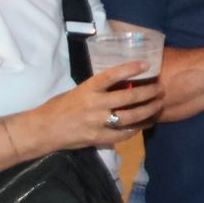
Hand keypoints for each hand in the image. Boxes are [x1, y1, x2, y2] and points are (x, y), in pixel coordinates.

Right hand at [27, 60, 165, 149]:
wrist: (43, 130)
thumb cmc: (59, 107)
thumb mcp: (77, 92)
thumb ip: (97, 90)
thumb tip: (120, 84)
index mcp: (87, 89)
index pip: (111, 75)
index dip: (130, 68)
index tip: (146, 64)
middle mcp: (94, 104)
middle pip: (128, 97)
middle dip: (148, 92)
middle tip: (160, 89)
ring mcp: (97, 122)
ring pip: (130, 116)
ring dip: (147, 111)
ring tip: (158, 106)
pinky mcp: (98, 138)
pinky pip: (122, 134)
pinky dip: (136, 129)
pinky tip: (144, 125)